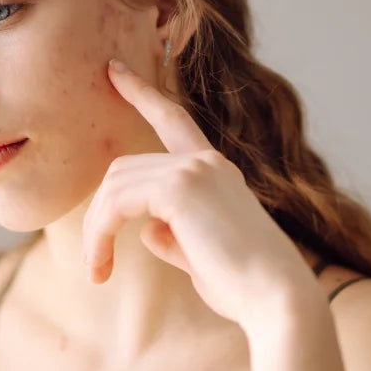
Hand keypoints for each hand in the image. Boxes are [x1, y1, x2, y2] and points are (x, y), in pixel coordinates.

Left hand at [81, 58, 322, 329]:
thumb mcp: (200, 255)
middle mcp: (206, 161)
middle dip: (98, 216)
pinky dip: (100, 233)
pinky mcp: (181, 186)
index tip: (114, 71)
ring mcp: (194, 168)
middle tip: (94, 265)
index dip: (141, 92)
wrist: (276, 299)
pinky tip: (103, 264)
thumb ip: (173, 236)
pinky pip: (117, 201)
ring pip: (115, 186)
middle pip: (123, 170)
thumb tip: (147, 230)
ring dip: (96, 231)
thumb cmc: (244, 287)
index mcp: (215, 172)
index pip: (173, 119)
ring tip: (97, 271)